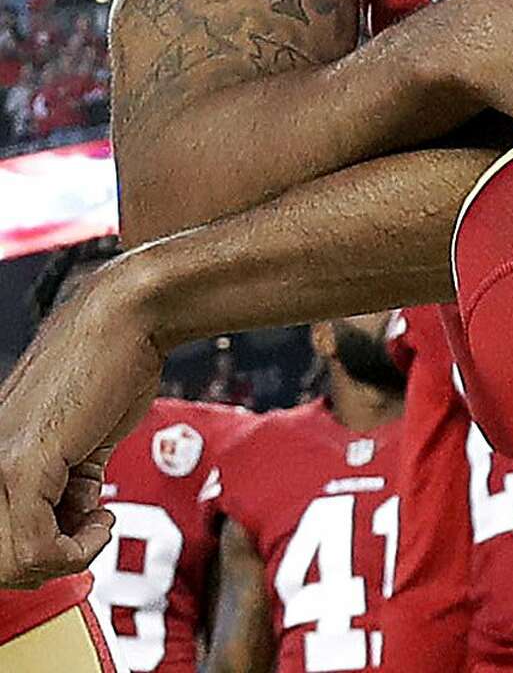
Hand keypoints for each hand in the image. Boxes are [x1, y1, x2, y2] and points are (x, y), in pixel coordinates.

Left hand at [0, 259, 160, 588]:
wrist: (128, 318)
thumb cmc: (113, 364)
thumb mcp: (79, 440)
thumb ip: (62, 485)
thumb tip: (68, 531)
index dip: (41, 555)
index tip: (78, 533)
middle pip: (1, 564)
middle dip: (52, 564)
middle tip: (86, 534)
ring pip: (15, 565)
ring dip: (69, 558)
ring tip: (96, 520)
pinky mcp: (25, 464)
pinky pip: (39, 547)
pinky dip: (81, 547)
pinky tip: (102, 514)